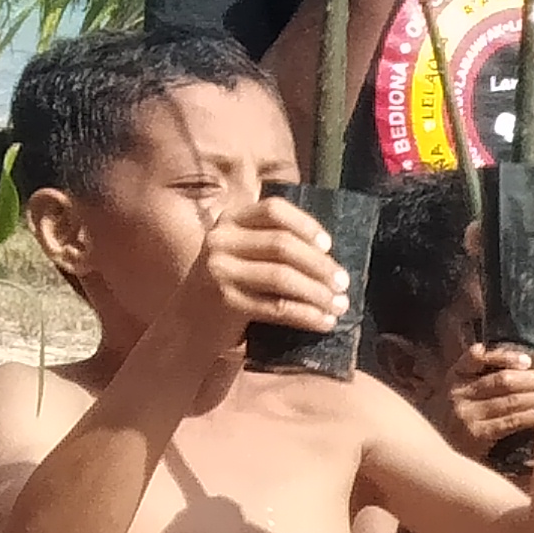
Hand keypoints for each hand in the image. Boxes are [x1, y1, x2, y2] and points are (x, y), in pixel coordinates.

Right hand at [189, 197, 345, 349]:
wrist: (190, 323)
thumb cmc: (230, 285)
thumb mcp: (243, 252)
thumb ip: (271, 242)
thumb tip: (329, 252)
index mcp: (230, 219)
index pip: (274, 210)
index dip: (306, 224)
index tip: (328, 245)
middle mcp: (221, 240)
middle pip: (283, 245)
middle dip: (320, 265)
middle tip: (343, 283)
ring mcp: (220, 270)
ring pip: (283, 277)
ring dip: (318, 293)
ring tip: (339, 305)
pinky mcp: (226, 302)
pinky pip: (277, 307)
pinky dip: (307, 316)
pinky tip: (324, 322)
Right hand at [442, 342, 533, 460]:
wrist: (439, 454)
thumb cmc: (460, 415)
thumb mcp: (462, 389)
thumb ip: (482, 371)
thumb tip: (522, 359)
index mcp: (455, 375)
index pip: (477, 356)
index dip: (505, 356)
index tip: (528, 361)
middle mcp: (459, 393)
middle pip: (502, 380)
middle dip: (531, 378)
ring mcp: (467, 415)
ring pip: (510, 400)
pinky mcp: (477, 435)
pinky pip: (512, 421)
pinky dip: (531, 416)